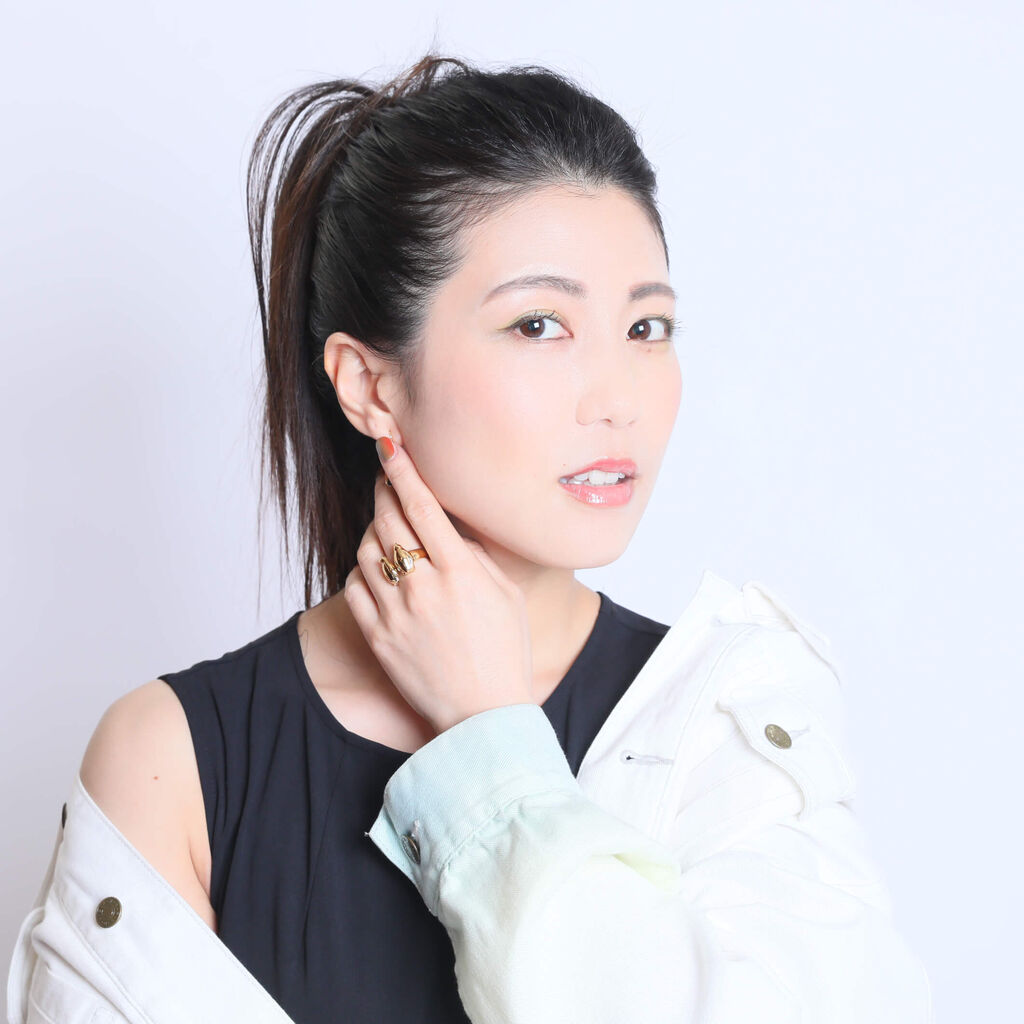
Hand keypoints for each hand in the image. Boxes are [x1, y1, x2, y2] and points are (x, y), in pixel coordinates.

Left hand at [342, 438, 534, 734]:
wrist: (482, 716)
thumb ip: (476, 557)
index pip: (423, 506)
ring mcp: (395, 612)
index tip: (390, 446)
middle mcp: (423, 587)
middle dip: (384, 489)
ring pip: (367, 549)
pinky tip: (375, 568)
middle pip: (388, 519)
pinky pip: (354, 586)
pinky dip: (361, 568)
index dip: (403, 470)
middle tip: (386, 477)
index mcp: (460, 572)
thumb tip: (450, 530)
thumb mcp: (507, 595)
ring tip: (387, 525)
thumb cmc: (504, 655)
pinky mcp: (377, 636)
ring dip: (373, 528)